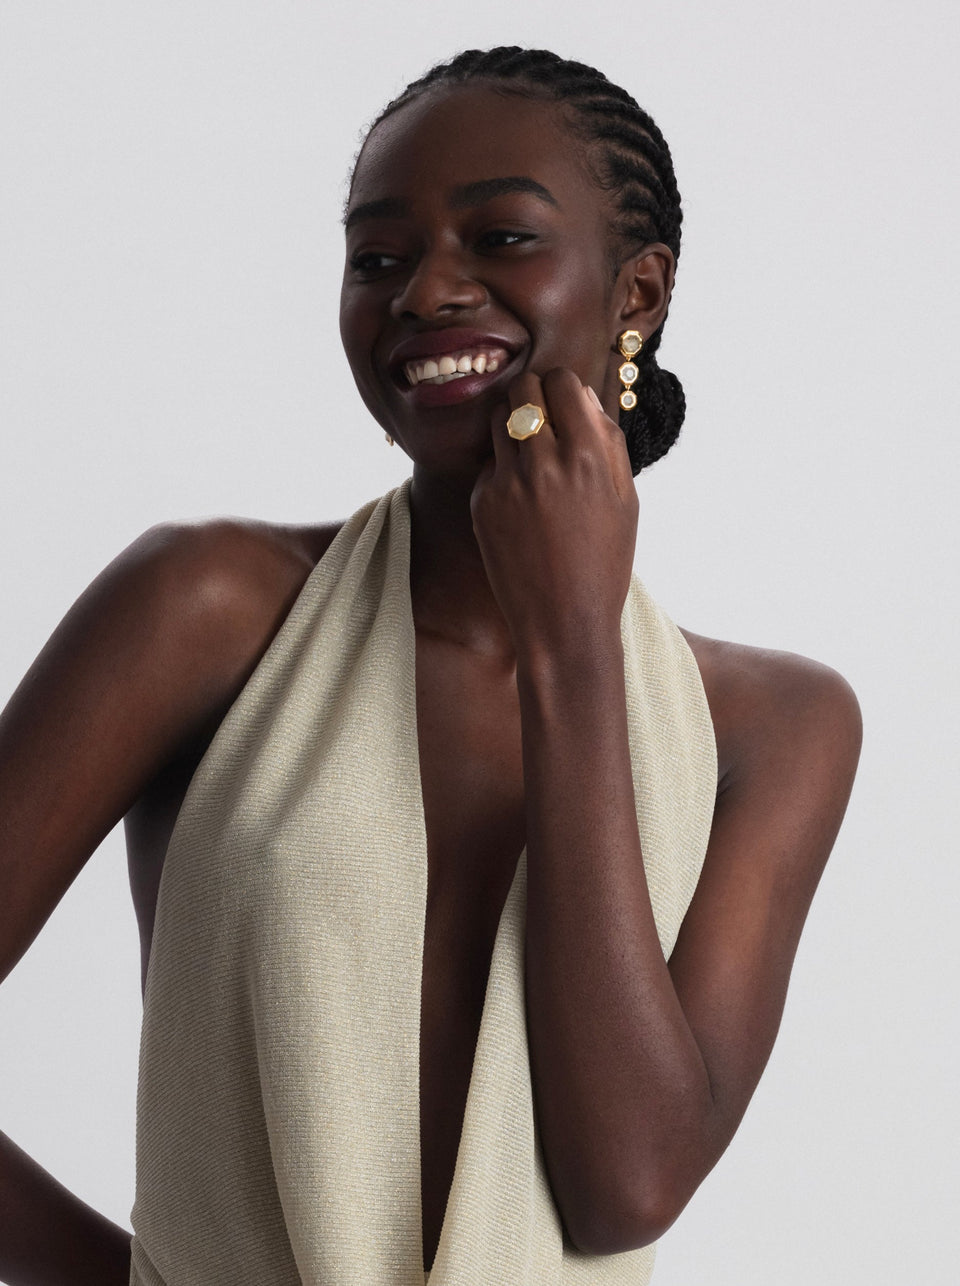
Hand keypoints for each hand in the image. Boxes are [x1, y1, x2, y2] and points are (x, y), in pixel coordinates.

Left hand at [469, 368, 638, 653]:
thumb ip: (607, 442)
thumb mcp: (625, 500)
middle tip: (545, 420)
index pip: (561, 380)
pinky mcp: (481, 503)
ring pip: (498, 419)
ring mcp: (506, 483)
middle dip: (534, 396)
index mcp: (587, 456)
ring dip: (513, 425)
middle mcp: (543, 462)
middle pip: (523, 389)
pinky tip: (522, 501)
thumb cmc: (604, 563)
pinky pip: (489, 463)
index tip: (567, 403)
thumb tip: (583, 397)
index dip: (564, 387)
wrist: (563, 623)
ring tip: (532, 455)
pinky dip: (503, 469)